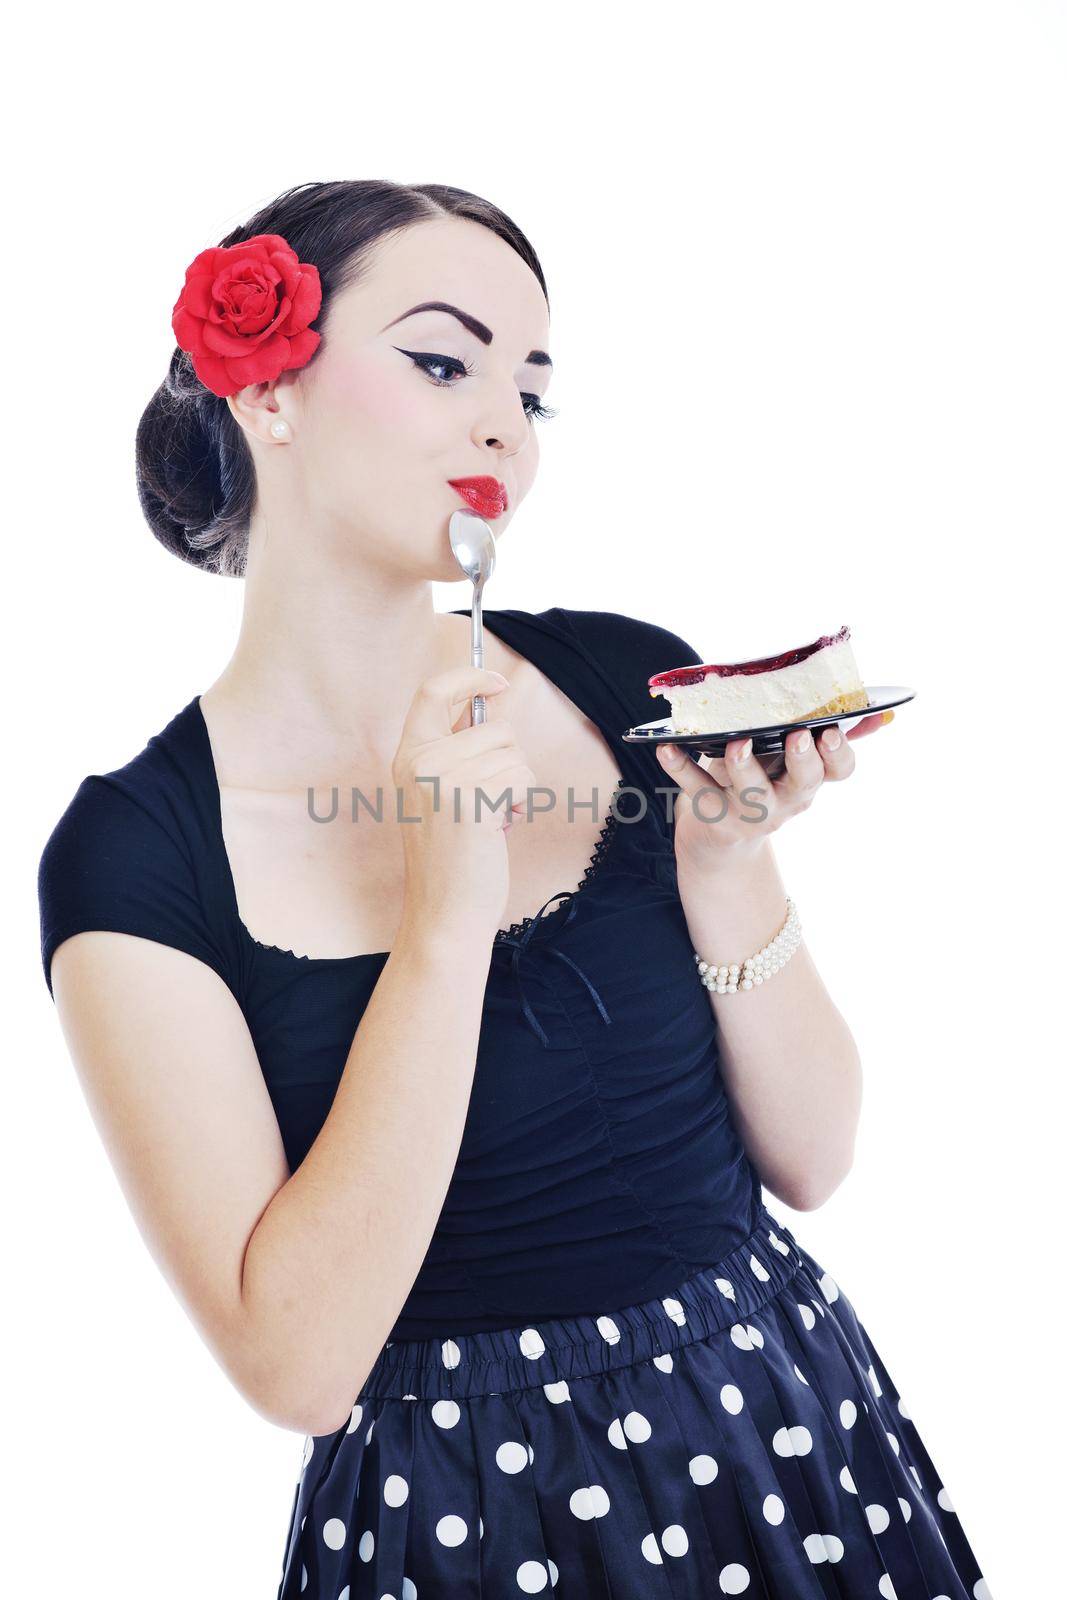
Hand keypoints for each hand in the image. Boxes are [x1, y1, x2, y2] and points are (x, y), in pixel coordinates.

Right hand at [392, 665, 535, 935]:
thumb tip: (487, 707)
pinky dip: (522, 803)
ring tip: (492, 818)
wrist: (444, 912)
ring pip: (513, 754)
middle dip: (509, 761)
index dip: (469, 675)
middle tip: (491, 801)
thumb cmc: (452, 857)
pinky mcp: (472, 801)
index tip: (496, 682)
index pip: (432, 691)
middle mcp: (421, 763)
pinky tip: (499, 829)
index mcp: (408, 756)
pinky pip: (521, 777)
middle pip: (495, 727)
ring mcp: (444, 781)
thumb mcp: (438, 794)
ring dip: (516, 786)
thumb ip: (453, 753)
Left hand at [656, 709, 893, 872]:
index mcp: (810, 780)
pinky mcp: (713, 815)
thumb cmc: (762, 780)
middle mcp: (787, 800)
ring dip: (745, 766)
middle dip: (804, 759)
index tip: (831, 730)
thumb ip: (832, 737)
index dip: (838, 753)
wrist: (720, 837)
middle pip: (805, 782)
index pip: (839, 770)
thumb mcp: (796, 761)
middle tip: (799, 735)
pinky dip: (680, 768)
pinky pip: (697, 790)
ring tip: (736, 743)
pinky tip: (666, 747)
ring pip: (753, 792)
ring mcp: (750, 812)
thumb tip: (882, 714)